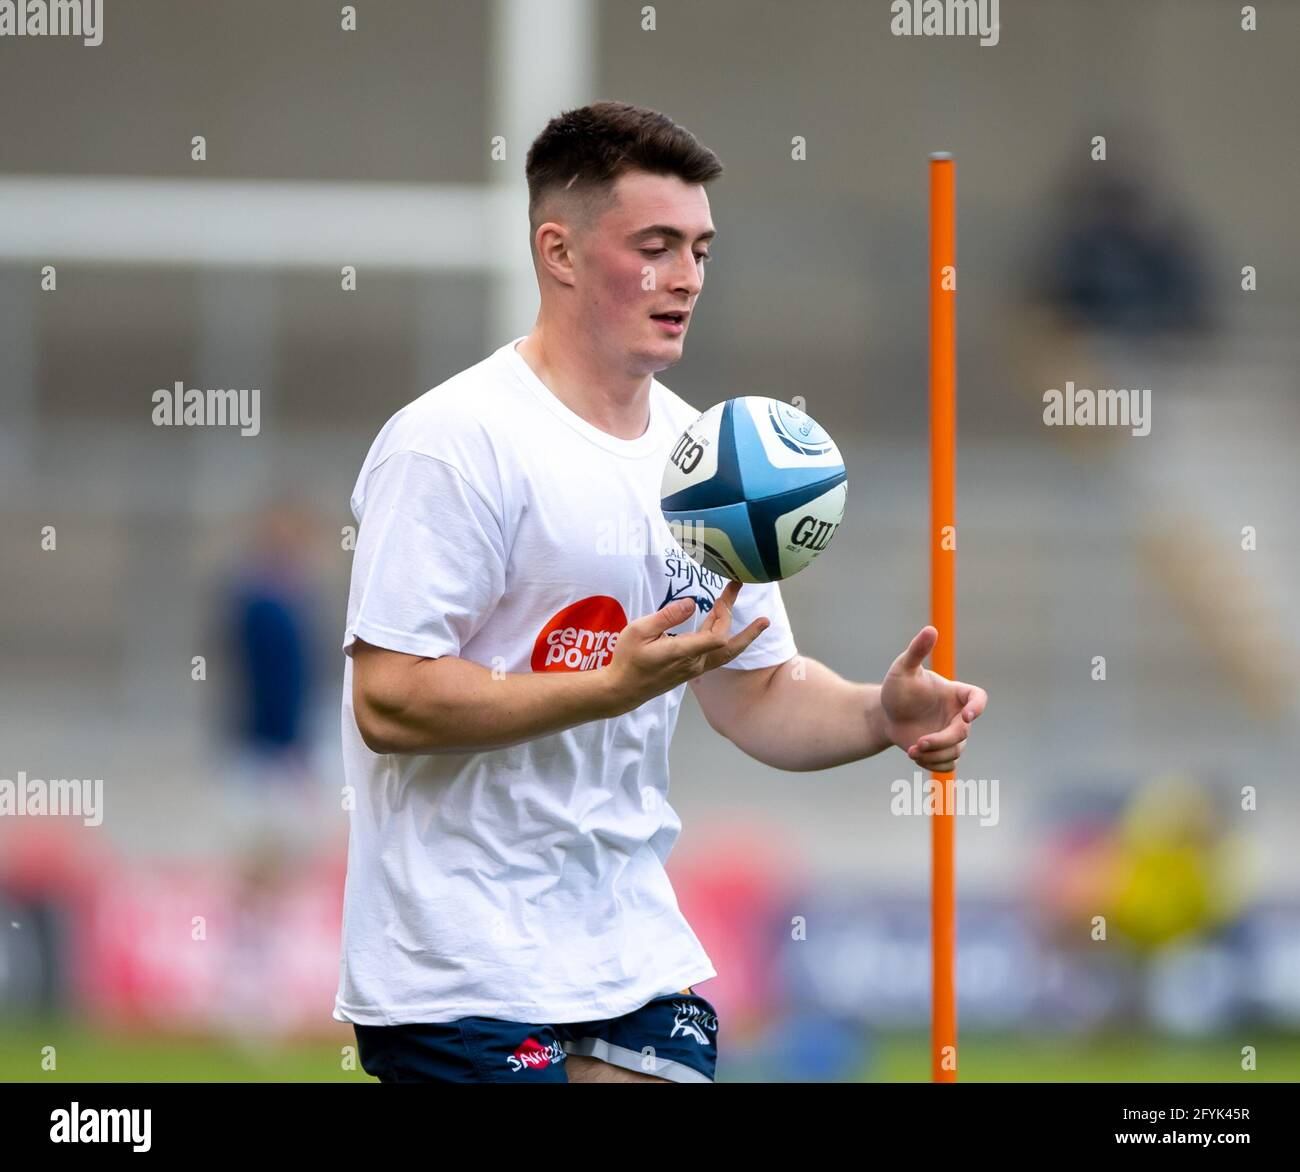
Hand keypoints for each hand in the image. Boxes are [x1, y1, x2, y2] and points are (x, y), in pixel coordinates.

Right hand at [606, 581, 768, 713]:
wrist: (622, 690)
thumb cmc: (627, 659)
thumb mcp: (638, 631)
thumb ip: (666, 616)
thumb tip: (691, 603)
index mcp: (681, 652)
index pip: (717, 639)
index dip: (725, 616)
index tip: (723, 596)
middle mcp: (694, 663)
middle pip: (727, 642)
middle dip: (732, 613)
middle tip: (734, 587)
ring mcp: (695, 669)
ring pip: (726, 651)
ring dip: (739, 631)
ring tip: (752, 615)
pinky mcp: (692, 670)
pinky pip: (718, 655)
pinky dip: (726, 638)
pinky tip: (721, 622)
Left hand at [878, 626, 986, 772]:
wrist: (885, 714)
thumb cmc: (897, 688)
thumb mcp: (903, 668)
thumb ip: (918, 651)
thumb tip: (931, 629)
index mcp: (955, 693)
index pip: (978, 698)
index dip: (977, 707)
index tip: (967, 716)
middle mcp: (958, 715)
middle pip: (963, 732)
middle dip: (942, 740)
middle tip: (919, 742)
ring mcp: (952, 735)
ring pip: (956, 751)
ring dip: (934, 755)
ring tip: (912, 750)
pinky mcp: (943, 751)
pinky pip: (948, 765)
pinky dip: (933, 764)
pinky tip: (914, 756)